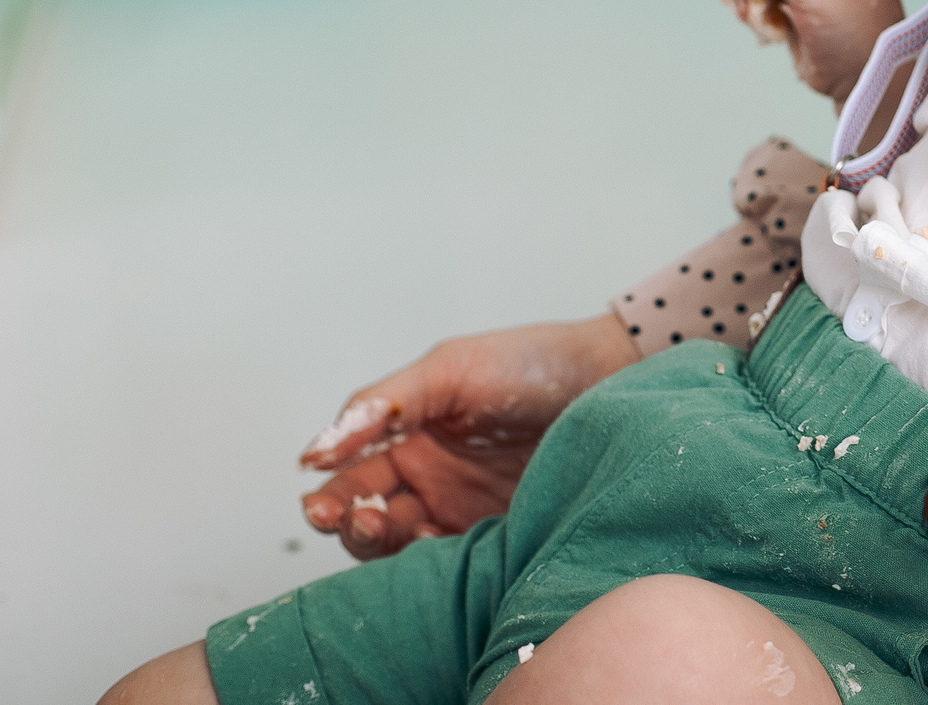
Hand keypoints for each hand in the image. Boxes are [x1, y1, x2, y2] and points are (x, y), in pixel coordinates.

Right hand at [297, 314, 637, 558]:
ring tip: (398, 531)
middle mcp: (429, 480)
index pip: (350, 479)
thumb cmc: (532, 362)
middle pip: (368, 521)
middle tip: (361, 520)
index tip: (322, 503)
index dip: (330, 496)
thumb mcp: (450, 369)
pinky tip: (441, 547)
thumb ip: (383, 405)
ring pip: (404, 549)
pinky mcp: (499, 537)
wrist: (611, 379)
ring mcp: (462, 510)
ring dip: (389, 547)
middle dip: (352, 526)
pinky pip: (454, 565)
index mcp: (408, 437)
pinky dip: (438, 565)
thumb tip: (316, 451)